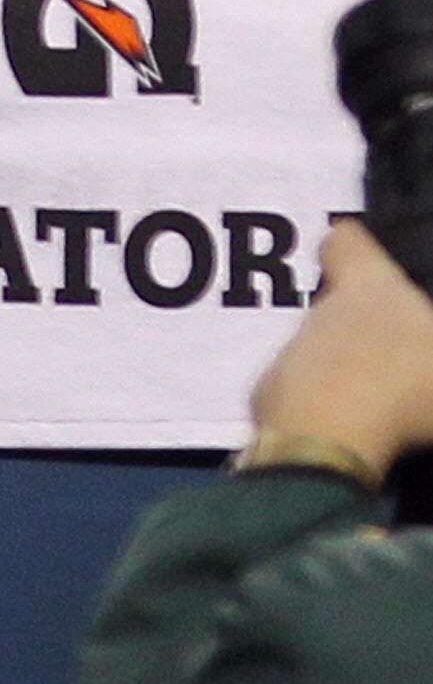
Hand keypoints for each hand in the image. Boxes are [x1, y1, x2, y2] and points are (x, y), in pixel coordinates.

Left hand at [251, 217, 432, 479]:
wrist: (329, 440)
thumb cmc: (402, 387)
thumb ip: (428, 341)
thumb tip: (424, 348)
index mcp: (370, 288)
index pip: (347, 243)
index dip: (353, 248)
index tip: (360, 255)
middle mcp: (323, 311)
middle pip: (335, 307)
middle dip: (360, 335)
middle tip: (399, 369)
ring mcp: (290, 353)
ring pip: (316, 355)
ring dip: (341, 378)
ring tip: (383, 414)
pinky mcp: (268, 396)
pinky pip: (297, 400)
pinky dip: (318, 416)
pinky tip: (348, 440)